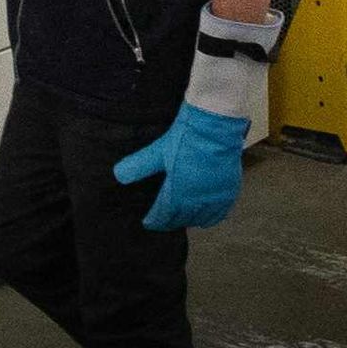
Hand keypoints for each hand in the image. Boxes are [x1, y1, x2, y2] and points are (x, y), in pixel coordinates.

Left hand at [114, 103, 246, 231]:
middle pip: (181, 220)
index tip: (148, 222)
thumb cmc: (186, 137)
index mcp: (178, 193)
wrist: (215, 125)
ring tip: (182, 217)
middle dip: (171, 221)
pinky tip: (205, 215)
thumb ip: (139, 166)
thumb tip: (117, 175)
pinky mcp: (229, 191)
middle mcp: (197, 200)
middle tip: (164, 220)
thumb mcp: (158, 151)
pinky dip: (210, 218)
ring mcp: (215, 197)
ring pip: (200, 219)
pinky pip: (219, 214)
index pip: (163, 216)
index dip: (155, 221)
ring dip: (190, 220)